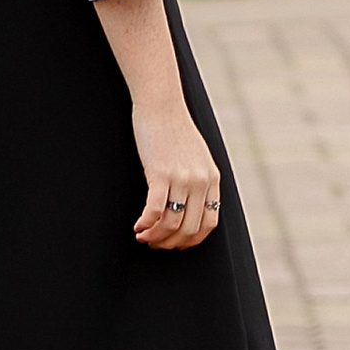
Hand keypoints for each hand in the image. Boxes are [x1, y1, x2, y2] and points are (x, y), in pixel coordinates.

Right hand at [130, 87, 223, 248]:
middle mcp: (200, 181)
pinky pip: (154, 210)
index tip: (176, 243)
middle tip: (154, 243)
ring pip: (171, 223)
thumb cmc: (175, 130)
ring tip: (143, 236)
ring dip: (155, 236)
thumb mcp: (198, 156)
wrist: (162, 105)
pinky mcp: (160, 173)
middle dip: (170, 243)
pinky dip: (145, 224)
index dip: (191, 240)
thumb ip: (199, 180)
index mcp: (212, 179)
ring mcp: (182, 178)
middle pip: (189, 229)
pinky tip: (137, 226)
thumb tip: (191, 206)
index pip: (209, 224)